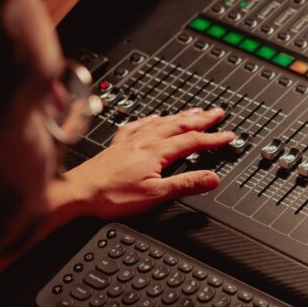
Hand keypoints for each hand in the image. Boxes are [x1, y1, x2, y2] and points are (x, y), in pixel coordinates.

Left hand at [57, 108, 234, 218]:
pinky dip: (150, 120)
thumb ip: (186, 184)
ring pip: (162, 122)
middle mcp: (145, 141)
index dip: (213, 139)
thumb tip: (212, 178)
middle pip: (179, 125)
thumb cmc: (111, 195)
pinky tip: (153, 118)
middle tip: (217, 113)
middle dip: (201, 119)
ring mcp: (131, 141)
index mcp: (157, 152)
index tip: (229, 136)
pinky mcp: (118, 146)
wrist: (78, 192)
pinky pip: (138, 126)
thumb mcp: (155, 194)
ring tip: (195, 111)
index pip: (193, 142)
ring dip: (181, 116)